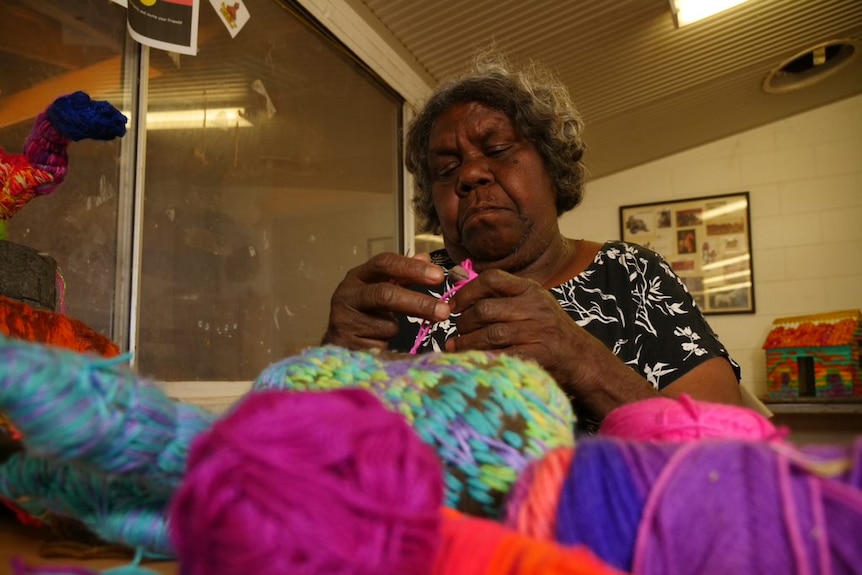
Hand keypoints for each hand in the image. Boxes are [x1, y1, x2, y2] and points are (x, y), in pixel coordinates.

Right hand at [323, 252, 450, 350]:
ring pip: (387, 325)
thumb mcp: (381, 288)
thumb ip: (403, 274)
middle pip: (386, 294)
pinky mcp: (345, 343)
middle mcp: (346, 294)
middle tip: (444, 312)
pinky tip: (376, 342)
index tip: (439, 276)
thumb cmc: (365, 311)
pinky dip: (387, 345)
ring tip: (388, 330)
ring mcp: (343, 319)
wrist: (338, 342)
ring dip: (396, 329)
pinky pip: (380, 345)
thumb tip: (425, 257)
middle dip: (418, 303)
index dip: (413, 268)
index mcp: (358, 276)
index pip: (385, 263)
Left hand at [446, 269, 649, 408]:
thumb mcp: (529, 303)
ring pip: (489, 334)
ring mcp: (536, 332)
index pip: (492, 278)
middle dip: (463, 322)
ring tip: (455, 347)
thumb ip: (497, 293)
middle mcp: (534, 308)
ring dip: (466, 343)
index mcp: (530, 290)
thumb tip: (455, 276)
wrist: (581, 358)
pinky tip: (471, 361)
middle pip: (485, 309)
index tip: (453, 305)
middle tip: (455, 331)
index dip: (466, 291)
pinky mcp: (537, 356)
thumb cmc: (548, 329)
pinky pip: (500, 356)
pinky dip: (481, 359)